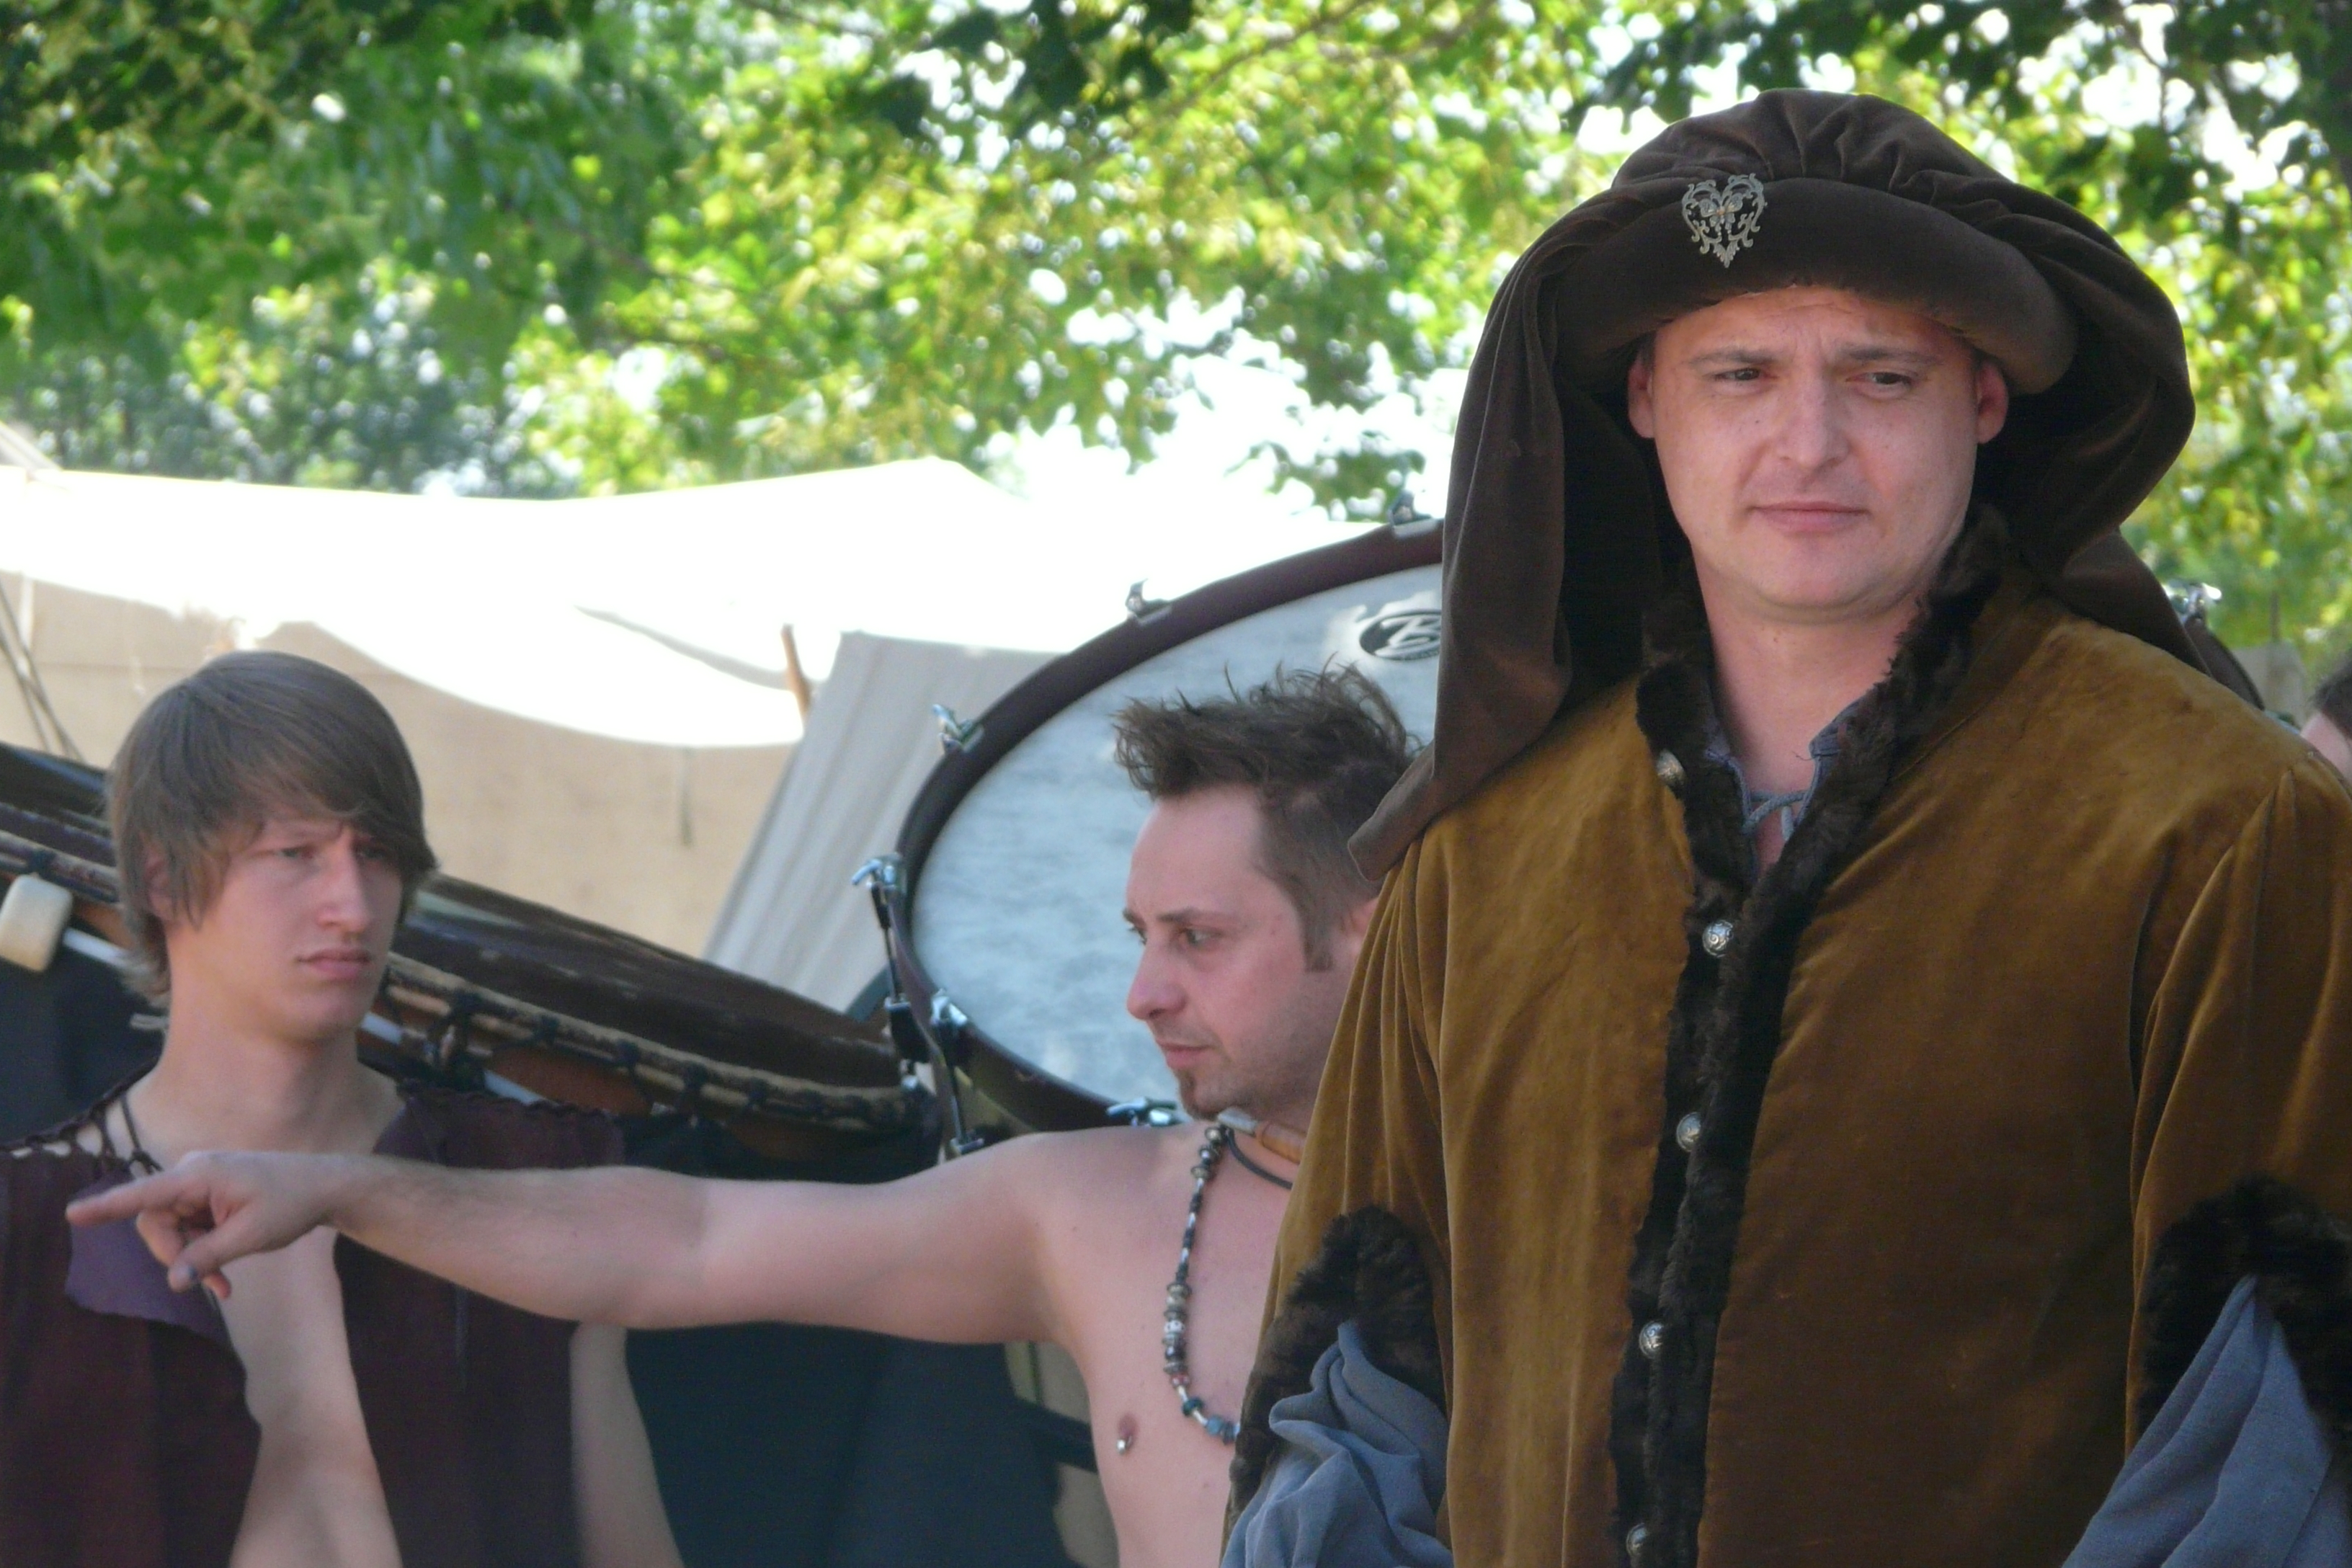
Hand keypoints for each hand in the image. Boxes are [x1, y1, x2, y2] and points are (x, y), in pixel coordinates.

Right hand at [64, 1151, 346, 1299]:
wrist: (324, 1187)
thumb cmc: (290, 1204)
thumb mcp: (249, 1236)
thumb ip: (207, 1257)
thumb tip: (173, 1282)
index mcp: (199, 1174)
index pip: (144, 1193)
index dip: (107, 1206)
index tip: (73, 1214)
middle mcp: (193, 1172)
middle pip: (156, 1222)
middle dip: (176, 1256)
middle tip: (210, 1285)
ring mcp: (199, 1183)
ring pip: (171, 1229)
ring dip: (191, 1259)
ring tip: (223, 1286)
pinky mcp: (207, 1194)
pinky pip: (188, 1227)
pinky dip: (200, 1250)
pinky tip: (222, 1273)